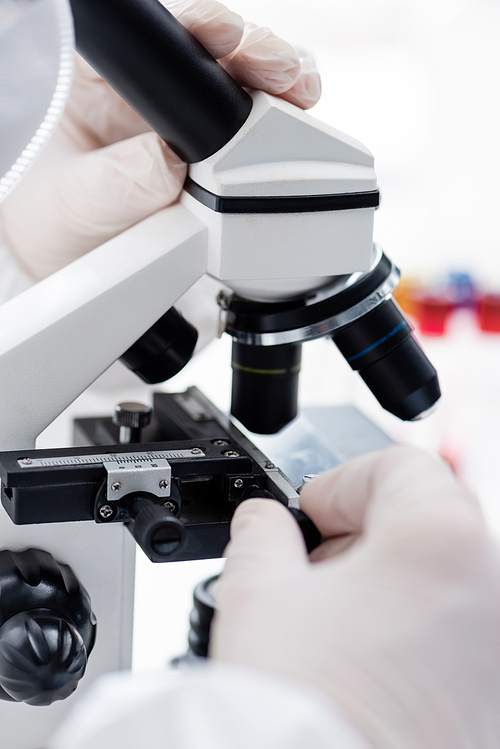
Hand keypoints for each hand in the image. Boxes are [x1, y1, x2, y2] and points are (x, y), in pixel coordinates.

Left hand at [0, 0, 320, 280]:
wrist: (74, 268)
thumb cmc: (56, 224)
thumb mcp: (74, 203)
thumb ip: (120, 183)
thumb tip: (173, 163)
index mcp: (103, 80)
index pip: (159, 38)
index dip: (200, 29)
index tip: (226, 42)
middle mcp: (153, 94)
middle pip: (217, 52)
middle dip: (254, 51)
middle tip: (274, 71)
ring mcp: (191, 125)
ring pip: (248, 86)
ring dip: (281, 84)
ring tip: (296, 94)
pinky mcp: (221, 156)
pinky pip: (263, 131)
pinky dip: (289, 125)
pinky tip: (298, 125)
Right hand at [211, 446, 499, 748]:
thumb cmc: (305, 708)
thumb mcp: (260, 592)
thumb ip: (260, 532)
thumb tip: (263, 520)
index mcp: (440, 543)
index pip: (398, 465)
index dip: (340, 481)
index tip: (307, 512)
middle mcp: (489, 585)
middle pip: (423, 513)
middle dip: (358, 528)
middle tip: (308, 563)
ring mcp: (497, 640)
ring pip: (439, 567)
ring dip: (381, 571)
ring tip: (327, 615)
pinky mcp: (491, 687)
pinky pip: (453, 621)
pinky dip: (408, 616)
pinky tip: (360, 650)